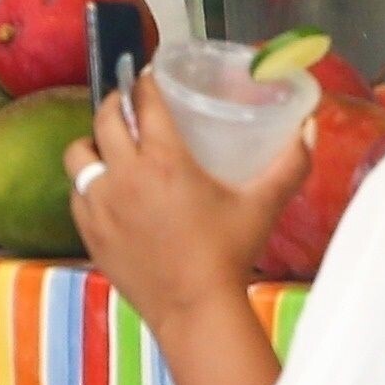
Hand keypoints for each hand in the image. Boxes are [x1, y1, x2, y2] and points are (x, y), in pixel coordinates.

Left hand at [66, 70, 311, 333]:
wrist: (194, 308)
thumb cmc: (229, 254)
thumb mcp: (262, 205)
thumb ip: (289, 164)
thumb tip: (308, 130)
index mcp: (164, 160)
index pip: (144, 102)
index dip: (143, 82)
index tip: (147, 76)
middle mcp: (124, 175)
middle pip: (104, 118)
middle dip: (115, 103)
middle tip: (128, 104)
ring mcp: (100, 204)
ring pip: (79, 155)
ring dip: (92, 143)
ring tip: (108, 146)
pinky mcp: (88, 230)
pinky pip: (76, 193)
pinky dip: (87, 185)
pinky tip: (104, 189)